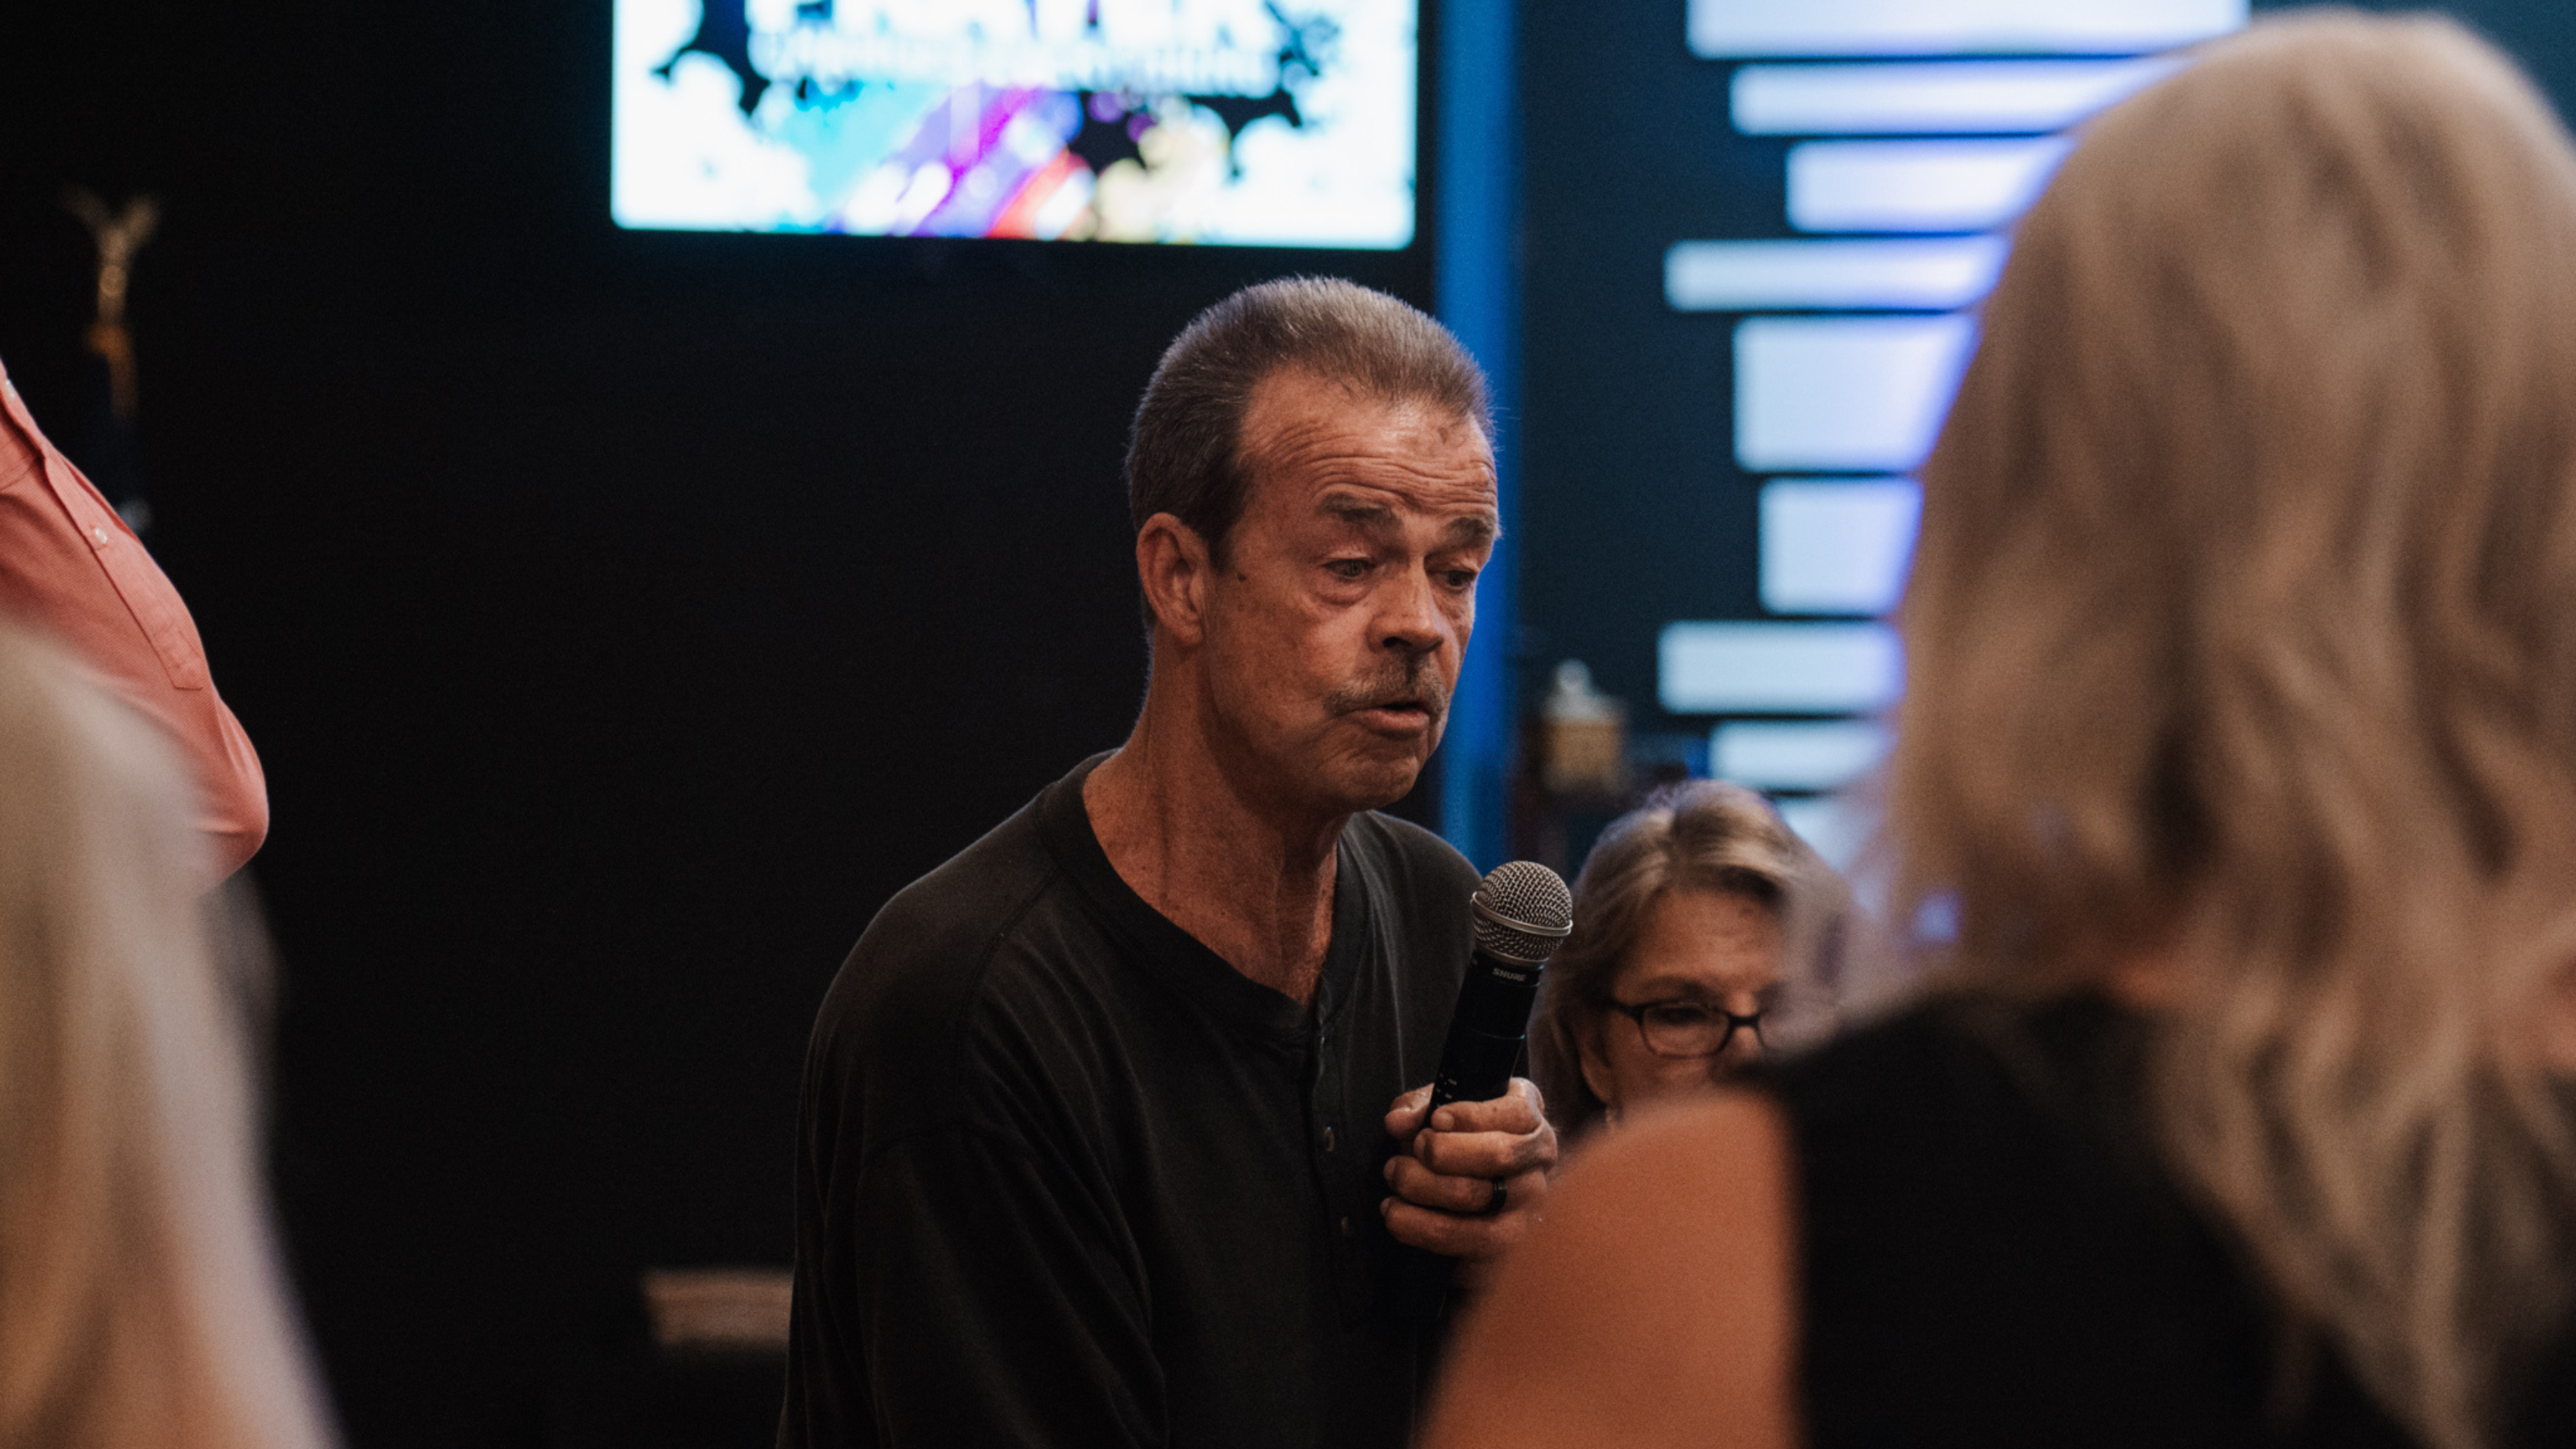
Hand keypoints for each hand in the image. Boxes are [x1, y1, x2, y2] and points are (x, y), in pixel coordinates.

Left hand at [1381, 1078, 1558, 1264]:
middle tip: (1413, 1149)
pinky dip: (1421, 1230)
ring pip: (1478, 1200)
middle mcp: (1538, 1163)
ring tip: (1395, 1179)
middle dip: (1444, 1152)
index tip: (1435, 1120)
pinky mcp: (1506, 1245)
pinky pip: (1464, 1244)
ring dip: (1423, 1189)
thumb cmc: (1458, 1139)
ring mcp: (1527, 1207)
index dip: (1473, 1116)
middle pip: (1500, 1156)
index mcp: (1530, 1118)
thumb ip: (1418, 1107)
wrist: (1472, 1187)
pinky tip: (1398, 1217)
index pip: (1519, 1114)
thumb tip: (1398, 1122)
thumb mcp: (1441, 1109)